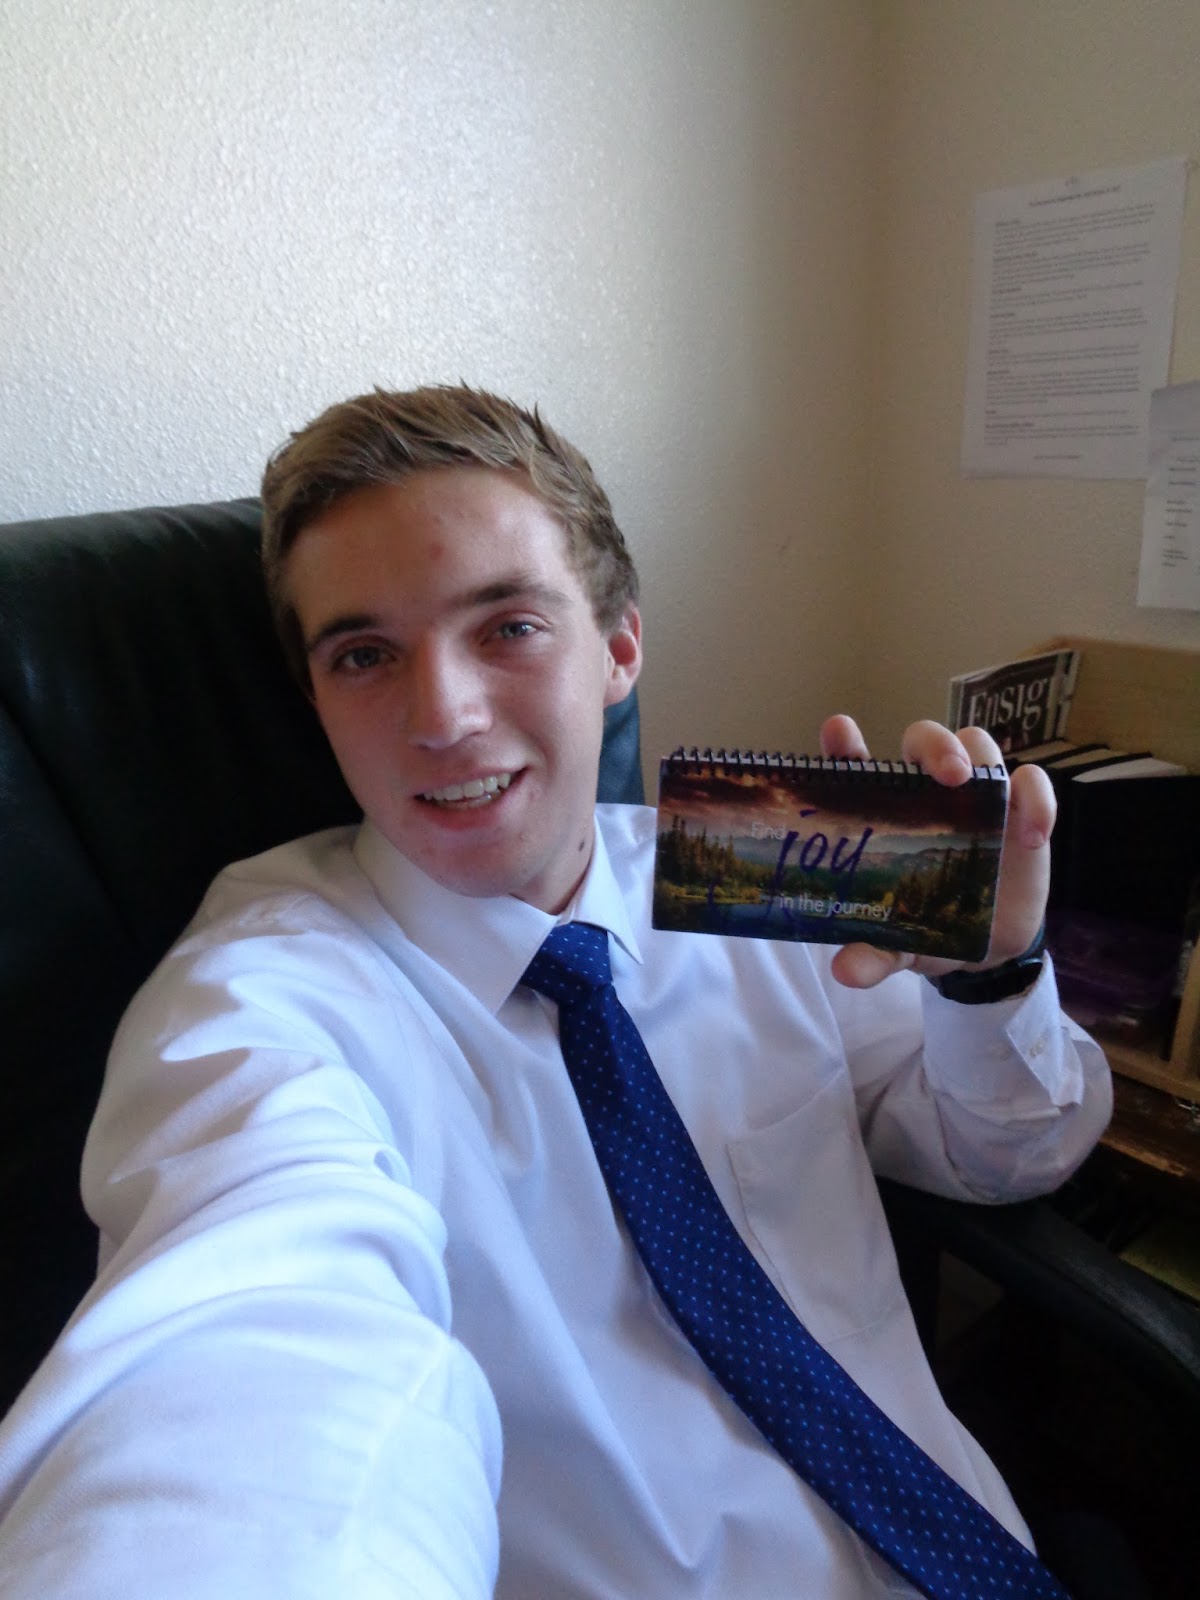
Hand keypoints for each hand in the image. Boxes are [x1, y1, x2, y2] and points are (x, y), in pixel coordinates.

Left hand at [819, 714, 1054, 990]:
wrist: (987, 950)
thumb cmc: (927, 928)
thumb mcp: (898, 947)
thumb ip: (872, 956)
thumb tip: (845, 973)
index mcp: (883, 812)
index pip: (856, 765)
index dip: (844, 742)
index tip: (838, 730)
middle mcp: (927, 792)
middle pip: (925, 738)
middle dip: (933, 745)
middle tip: (946, 774)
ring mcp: (976, 795)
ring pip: (978, 744)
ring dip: (980, 756)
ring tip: (981, 790)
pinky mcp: (1021, 809)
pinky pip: (1034, 782)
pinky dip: (1036, 799)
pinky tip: (1030, 837)